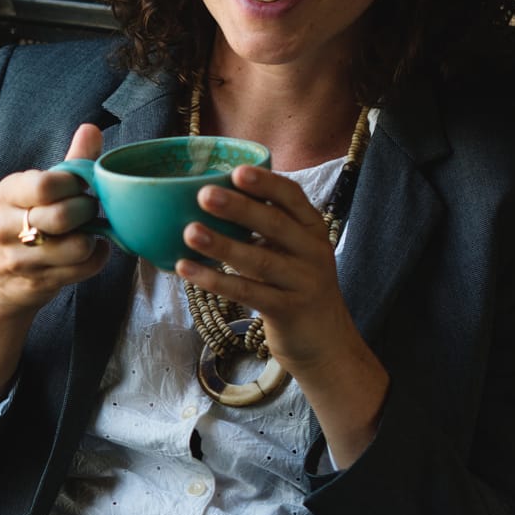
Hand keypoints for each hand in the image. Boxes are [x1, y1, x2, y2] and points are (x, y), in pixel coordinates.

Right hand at [0, 123, 111, 316]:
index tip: (79, 187)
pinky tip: (91, 251)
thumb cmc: (27, 224)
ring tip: (88, 232)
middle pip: (63, 216)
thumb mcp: (38, 190)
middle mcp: (7, 226)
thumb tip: (91, 129)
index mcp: (8, 193)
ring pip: (77, 246)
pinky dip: (97, 258)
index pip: (45, 185)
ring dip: (92, 238)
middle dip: (87, 212)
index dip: (74, 185)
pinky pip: (84, 268)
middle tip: (88, 210)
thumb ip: (69, 162)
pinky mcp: (39, 282)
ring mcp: (21, 258)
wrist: (0, 281)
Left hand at [176, 164, 388, 464]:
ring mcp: (302, 282)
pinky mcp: (288, 310)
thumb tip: (217, 197)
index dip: (266, 183)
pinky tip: (187, 269)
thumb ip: (268, 229)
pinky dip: (216, 280)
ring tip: (189, 232)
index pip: (293, 198)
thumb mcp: (294, 253)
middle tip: (204, 194)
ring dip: (222, 245)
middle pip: (275, 225)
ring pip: (259, 260)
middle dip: (239, 208)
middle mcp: (313, 252)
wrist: (326, 344)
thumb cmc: (297, 289)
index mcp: (312, 230)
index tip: (237, 170)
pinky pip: (248, 293)